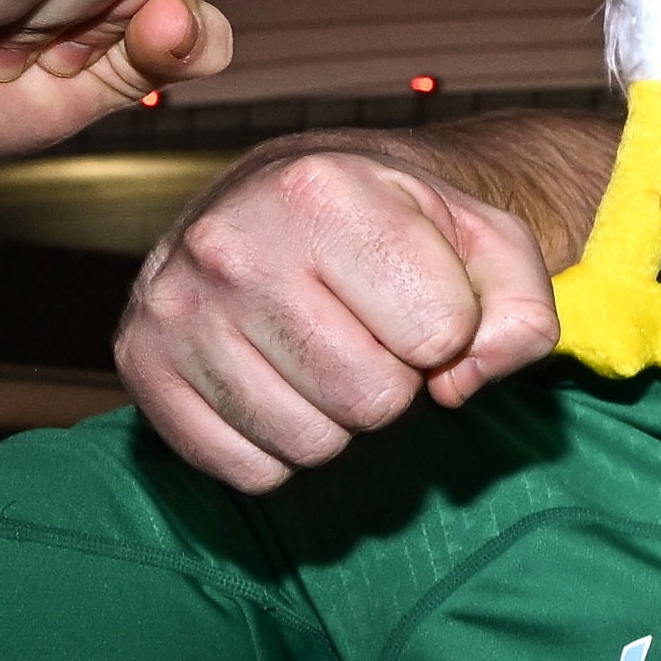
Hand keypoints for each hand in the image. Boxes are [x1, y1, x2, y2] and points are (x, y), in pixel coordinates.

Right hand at [118, 141, 559, 491]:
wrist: (290, 201)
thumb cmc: (403, 228)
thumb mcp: (488, 244)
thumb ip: (521, 315)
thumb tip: (458, 384)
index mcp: (322, 191)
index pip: (439, 333)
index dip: (449, 332)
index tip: (422, 300)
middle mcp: (231, 244)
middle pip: (372, 399)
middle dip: (396, 382)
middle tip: (373, 336)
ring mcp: (173, 307)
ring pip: (310, 444)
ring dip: (340, 418)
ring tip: (328, 354)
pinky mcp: (139, 364)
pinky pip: (246, 470)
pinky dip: (280, 447)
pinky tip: (281, 383)